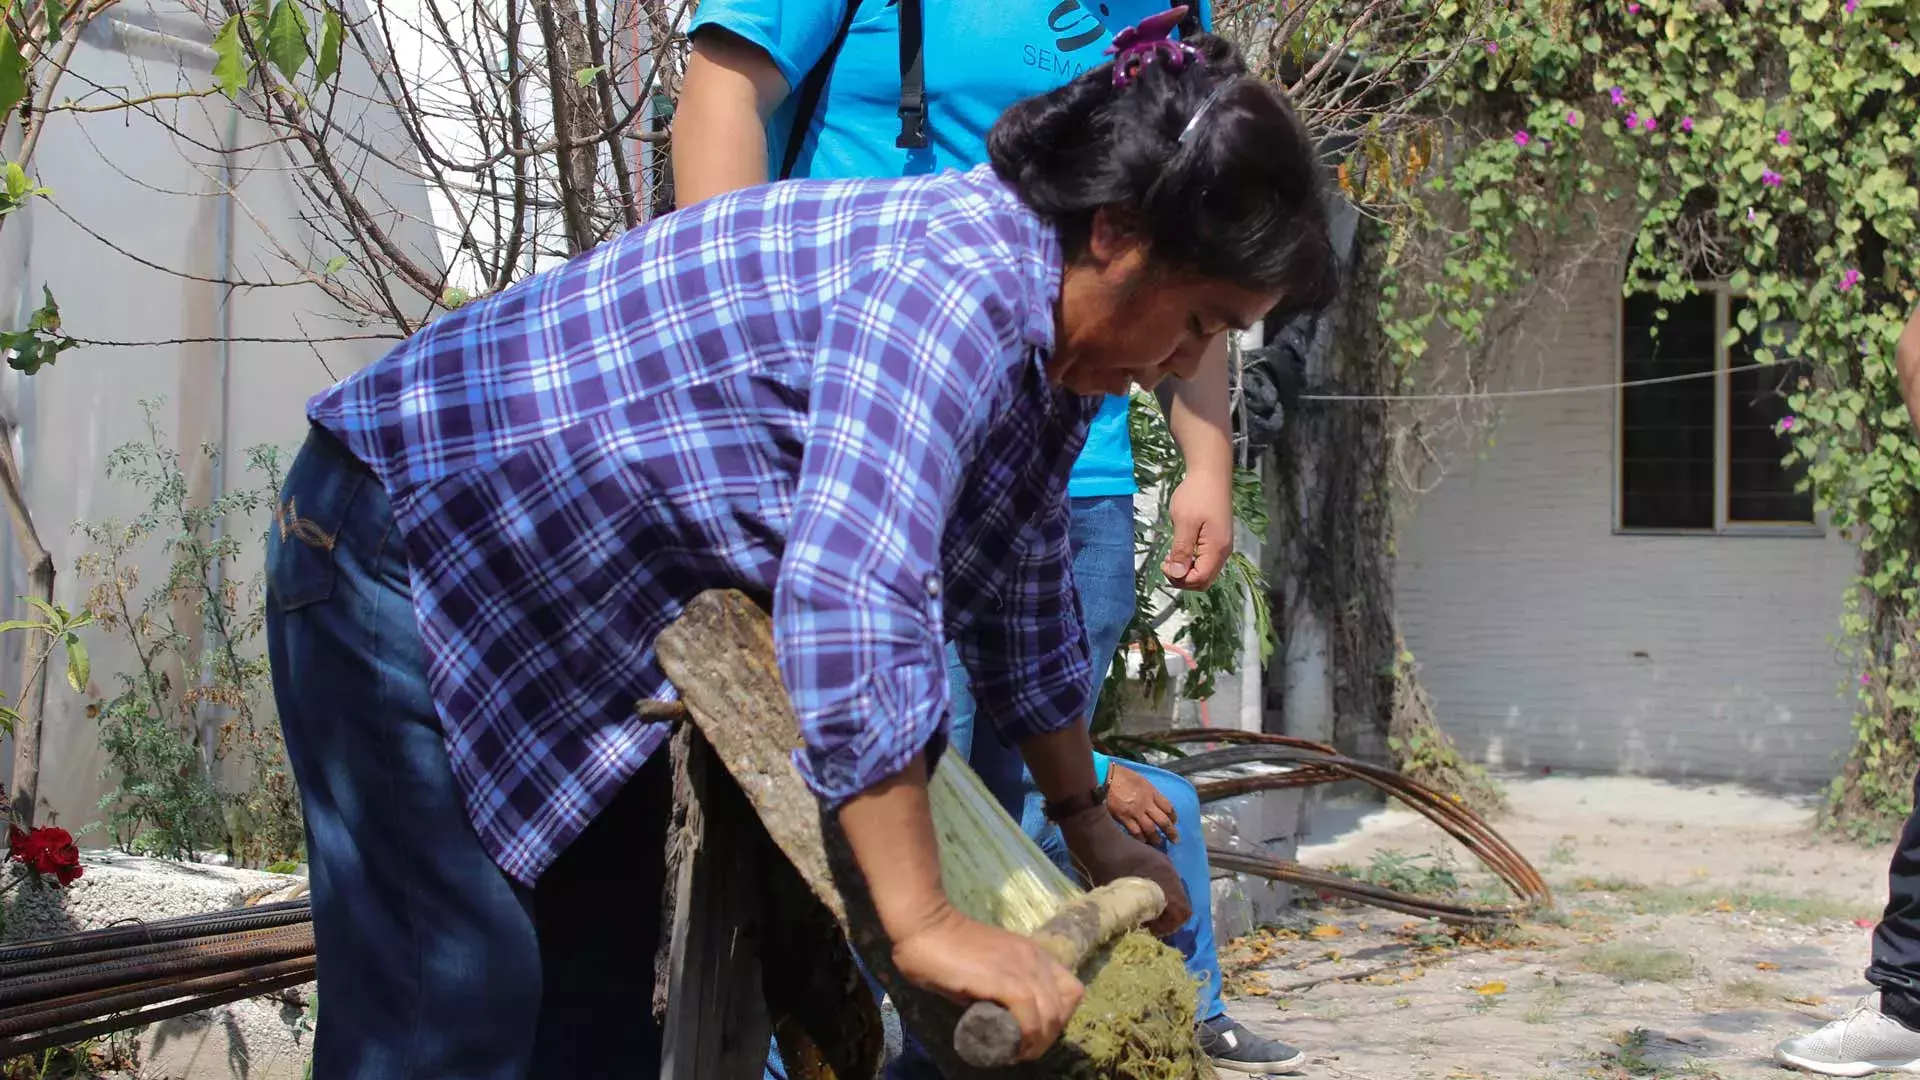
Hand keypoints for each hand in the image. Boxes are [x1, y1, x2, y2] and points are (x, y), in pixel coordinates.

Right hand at [891, 905, 1084, 1062]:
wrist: (925, 926)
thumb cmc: (945, 946)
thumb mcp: (986, 969)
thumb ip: (999, 989)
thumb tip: (1001, 1016)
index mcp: (1033, 954)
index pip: (1070, 991)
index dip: (1058, 1016)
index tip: (1035, 1031)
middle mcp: (1035, 959)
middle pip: (1063, 1008)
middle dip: (1047, 1037)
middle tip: (1023, 1050)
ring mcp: (1022, 968)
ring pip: (1051, 1015)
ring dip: (1037, 1042)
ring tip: (1016, 1053)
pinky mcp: (1004, 981)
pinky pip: (1030, 1016)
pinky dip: (1025, 1038)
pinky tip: (1010, 1048)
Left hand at [1055, 803, 1192, 935]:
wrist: (1096, 837)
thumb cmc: (1102, 867)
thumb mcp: (1116, 897)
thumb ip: (1132, 914)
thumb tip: (1139, 930)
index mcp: (1163, 881)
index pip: (1183, 912)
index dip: (1170, 927)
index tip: (1151, 930)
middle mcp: (1170, 872)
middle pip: (1182, 903)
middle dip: (1168, 917)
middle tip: (1148, 924)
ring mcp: (1165, 863)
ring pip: (1175, 892)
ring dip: (1164, 905)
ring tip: (1144, 911)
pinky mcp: (1157, 859)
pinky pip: (1166, 881)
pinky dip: (1160, 893)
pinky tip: (1141, 896)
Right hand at [1106, 763, 1178, 845]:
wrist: (1106, 777)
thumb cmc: (1123, 776)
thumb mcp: (1142, 780)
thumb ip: (1150, 792)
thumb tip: (1156, 803)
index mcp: (1152, 792)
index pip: (1168, 807)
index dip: (1173, 817)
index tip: (1174, 822)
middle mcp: (1146, 803)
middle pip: (1163, 821)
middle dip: (1171, 832)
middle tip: (1175, 840)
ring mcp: (1135, 812)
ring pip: (1150, 830)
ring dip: (1156, 839)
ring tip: (1158, 844)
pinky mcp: (1124, 818)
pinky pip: (1135, 832)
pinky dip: (1141, 839)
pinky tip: (1143, 842)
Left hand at [1163, 467, 1232, 589]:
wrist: (1210, 472)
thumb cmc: (1196, 494)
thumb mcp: (1184, 522)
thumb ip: (1181, 550)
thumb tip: (1176, 574)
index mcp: (1217, 549)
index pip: (1200, 579)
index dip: (1180, 579)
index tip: (1166, 564)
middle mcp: (1223, 551)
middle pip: (1204, 580)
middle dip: (1183, 579)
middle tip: (1167, 564)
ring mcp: (1221, 545)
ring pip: (1204, 571)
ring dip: (1187, 570)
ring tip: (1171, 556)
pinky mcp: (1217, 539)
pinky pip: (1205, 560)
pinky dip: (1192, 561)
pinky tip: (1180, 548)